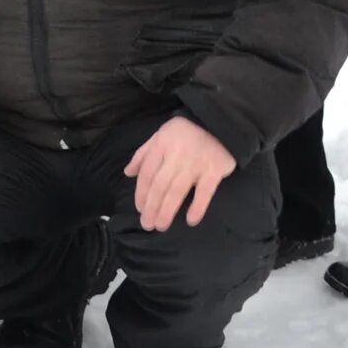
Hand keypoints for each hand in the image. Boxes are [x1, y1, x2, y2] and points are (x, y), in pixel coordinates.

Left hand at [124, 115, 236, 231]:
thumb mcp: (160, 136)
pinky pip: (205, 192)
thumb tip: (128, 173)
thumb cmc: (185, 131)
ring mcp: (195, 164)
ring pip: (177, 191)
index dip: (141, 193)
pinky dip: (197, 207)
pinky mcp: (214, 171)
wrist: (219, 122)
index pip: (147, 174)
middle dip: (151, 207)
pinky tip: (190, 221)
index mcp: (161, 145)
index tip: (140, 209)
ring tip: (161, 225)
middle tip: (147, 224)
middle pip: (160, 185)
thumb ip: (144, 154)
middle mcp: (176, 156)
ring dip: (167, 210)